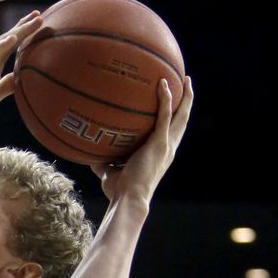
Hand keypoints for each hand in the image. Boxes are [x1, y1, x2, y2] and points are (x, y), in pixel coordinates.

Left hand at [92, 77, 194, 204]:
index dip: (176, 118)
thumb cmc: (119, 191)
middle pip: (183, 120)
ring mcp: (166, 145)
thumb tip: (89, 155)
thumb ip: (104, 162)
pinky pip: (165, 116)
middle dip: (187, 101)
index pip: (172, 132)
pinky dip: (165, 99)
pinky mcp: (159, 143)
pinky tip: (163, 84)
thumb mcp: (110, 172)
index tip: (176, 105)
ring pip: (181, 115)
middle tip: (187, 84)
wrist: (128, 199)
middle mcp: (168, 148)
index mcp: (161, 154)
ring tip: (185, 78)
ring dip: (185, 96)